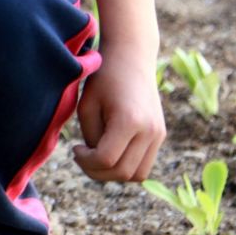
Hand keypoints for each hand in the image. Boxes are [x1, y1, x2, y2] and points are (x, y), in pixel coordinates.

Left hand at [73, 49, 165, 182]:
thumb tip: (97, 163)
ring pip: (136, 175)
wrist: (131, 58)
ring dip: (113, 173)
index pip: (106, 159)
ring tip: (96, 156)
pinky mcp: (160, 135)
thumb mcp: (87, 108)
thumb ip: (91, 139)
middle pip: (122, 172)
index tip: (75, 148)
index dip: (85, 162)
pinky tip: (110, 150)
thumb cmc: (103, 80)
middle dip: (96, 171)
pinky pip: (143, 165)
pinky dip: (125, 166)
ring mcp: (159, 134)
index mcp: (130, 121)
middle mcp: (150, 131)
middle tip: (82, 156)